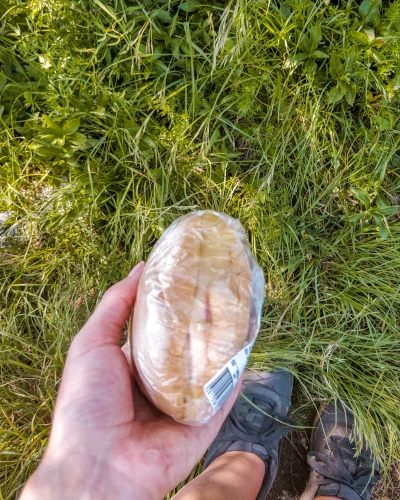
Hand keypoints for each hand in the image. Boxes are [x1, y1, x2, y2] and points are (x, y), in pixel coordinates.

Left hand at [21, 262, 239, 499]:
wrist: (99, 466)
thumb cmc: (87, 403)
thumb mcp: (92, 343)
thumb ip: (116, 305)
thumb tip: (141, 267)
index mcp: (133, 362)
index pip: (160, 326)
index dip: (175, 302)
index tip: (193, 276)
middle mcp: (160, 380)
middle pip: (188, 344)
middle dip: (203, 319)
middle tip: (222, 289)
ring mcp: (183, 401)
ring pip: (209, 366)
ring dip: (223, 341)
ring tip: (240, 309)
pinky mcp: (203, 422)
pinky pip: (223, 393)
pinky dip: (235, 372)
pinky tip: (247, 345)